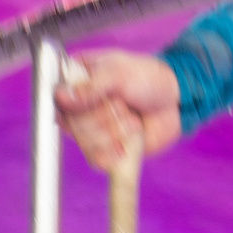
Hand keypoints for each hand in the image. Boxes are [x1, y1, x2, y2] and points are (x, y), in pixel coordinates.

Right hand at [54, 50, 183, 172]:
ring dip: (113, 134)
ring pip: (85, 143)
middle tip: (125, 106)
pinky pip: (96, 159)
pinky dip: (112, 155)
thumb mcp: (119, 73)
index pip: (56, 99)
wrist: (176, 101)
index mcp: (76, 80)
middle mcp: (79, 105)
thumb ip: (91, 86)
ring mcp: (91, 127)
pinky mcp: (105, 146)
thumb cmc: (149, 78)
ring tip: (133, 122)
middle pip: (72, 124)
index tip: (97, 102)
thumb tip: (61, 96)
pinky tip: (125, 147)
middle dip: (104, 118)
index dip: (74, 107)